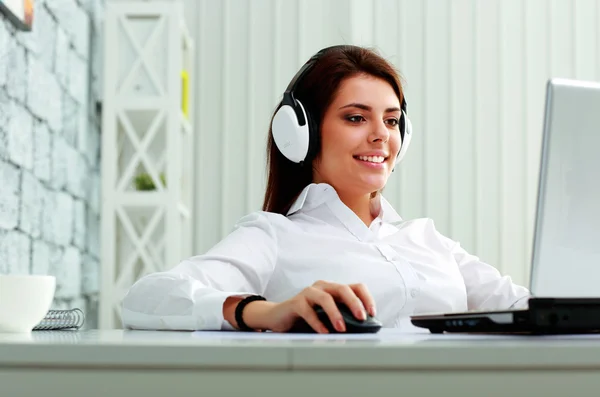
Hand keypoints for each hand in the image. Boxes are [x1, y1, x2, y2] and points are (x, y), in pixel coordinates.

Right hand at [248, 280, 375, 333]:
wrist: (280, 317)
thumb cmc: (308, 317)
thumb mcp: (328, 317)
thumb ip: (343, 318)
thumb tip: (363, 330)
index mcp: (334, 289)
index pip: (355, 287)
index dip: (366, 298)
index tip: (372, 313)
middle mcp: (323, 287)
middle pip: (343, 288)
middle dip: (354, 303)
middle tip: (361, 318)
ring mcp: (309, 292)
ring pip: (325, 298)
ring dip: (335, 313)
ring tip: (341, 328)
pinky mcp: (296, 302)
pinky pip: (308, 310)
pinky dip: (317, 322)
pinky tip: (324, 332)